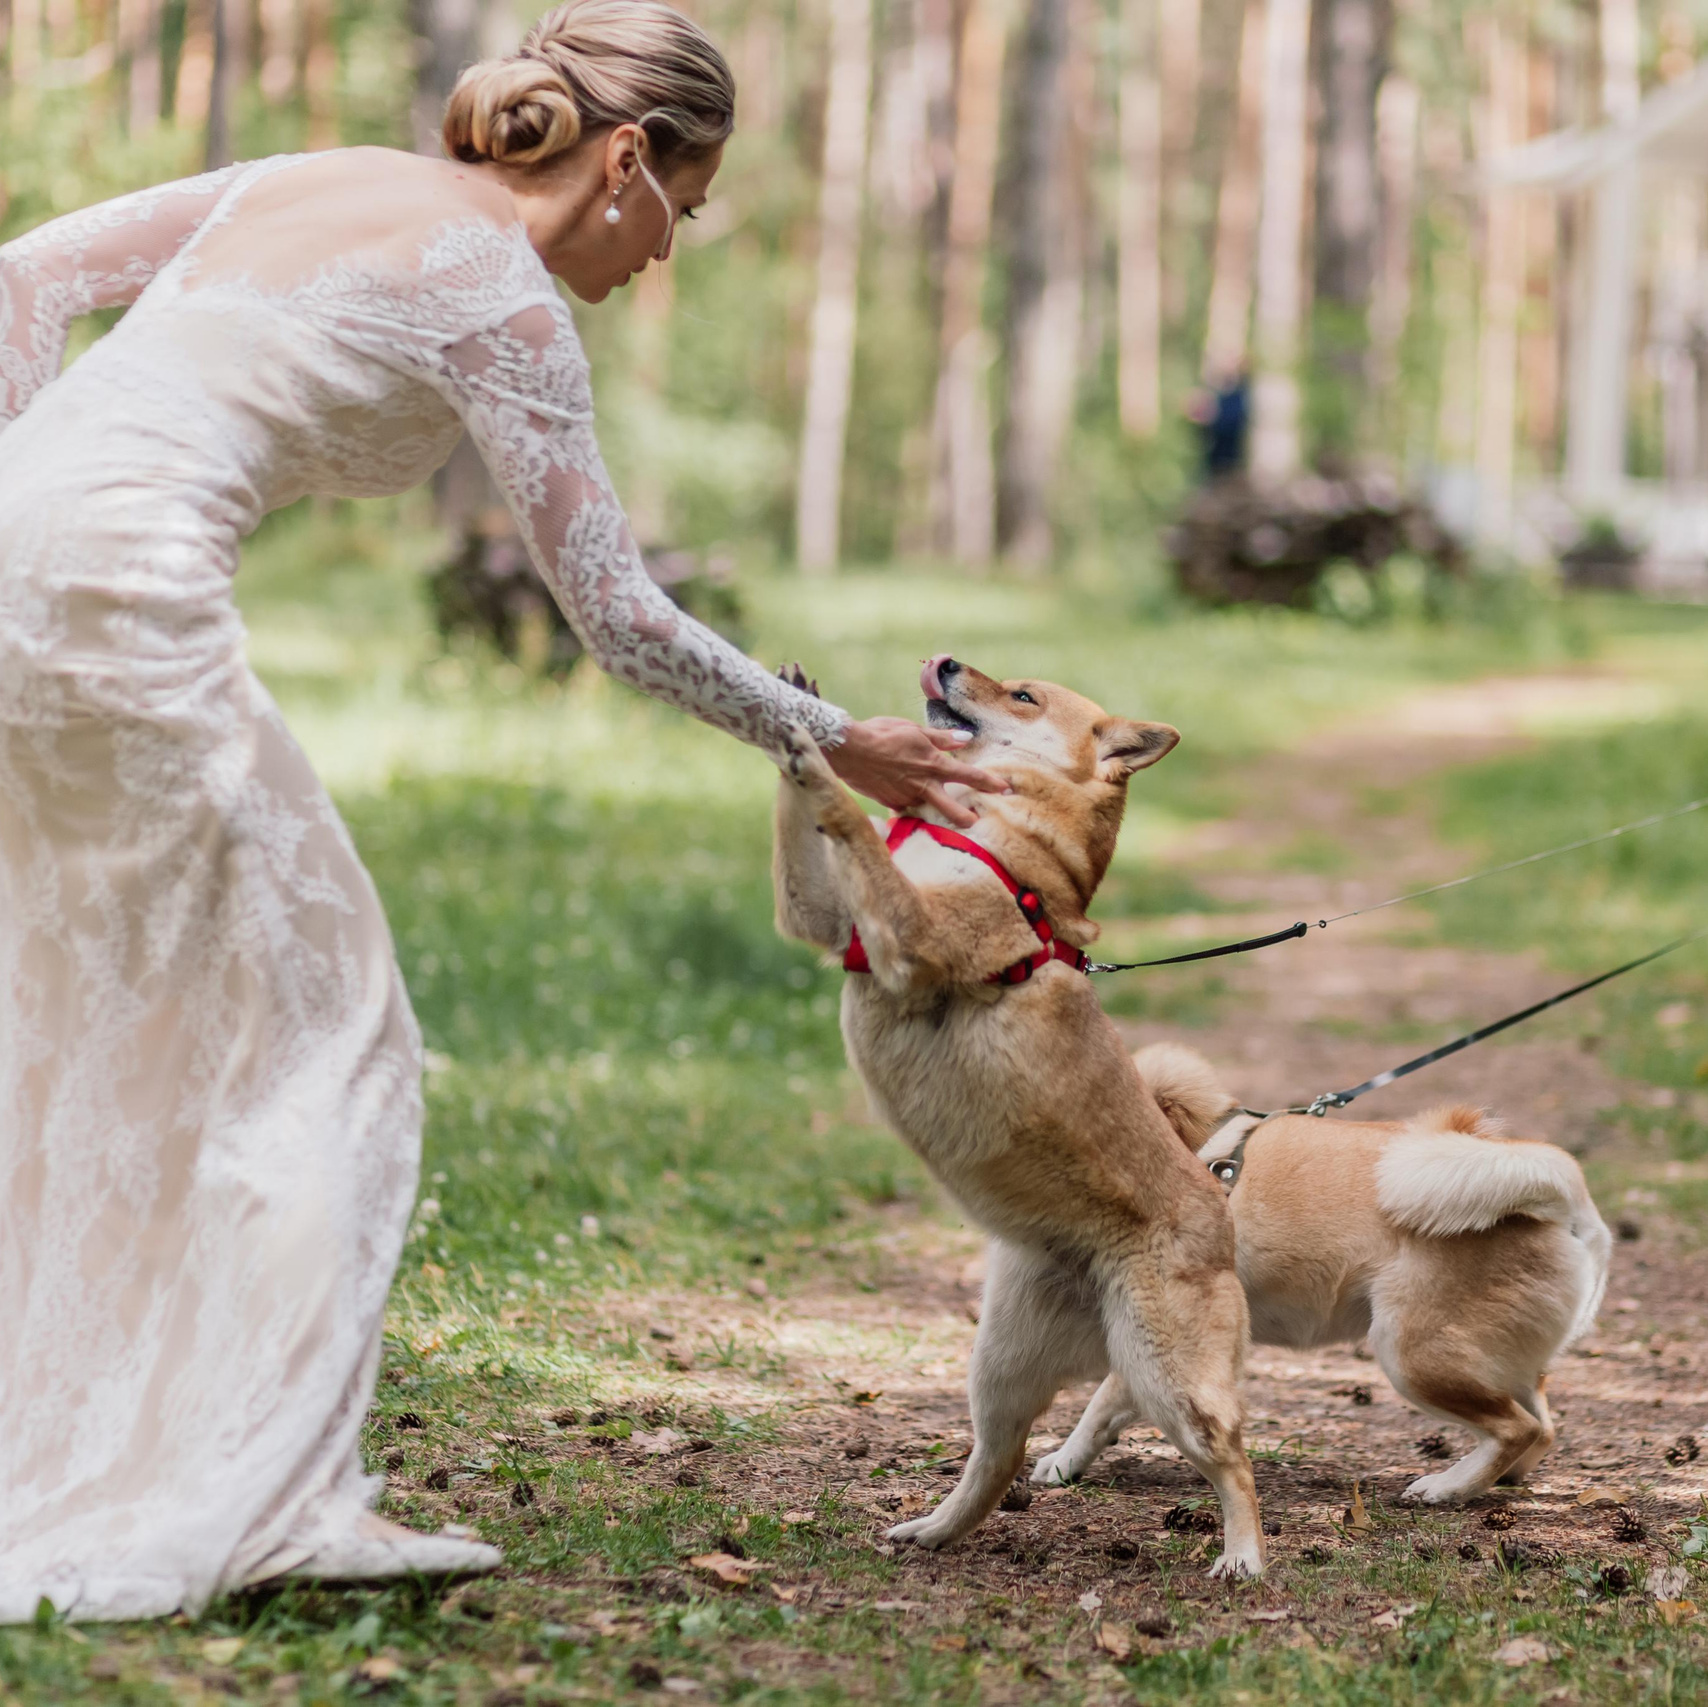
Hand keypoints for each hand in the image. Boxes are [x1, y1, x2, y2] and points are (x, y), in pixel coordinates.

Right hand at [826, 716, 1009, 827]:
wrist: (849, 749)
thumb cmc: (882, 733)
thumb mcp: (914, 730)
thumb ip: (941, 738)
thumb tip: (965, 739)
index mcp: (933, 764)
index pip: (969, 775)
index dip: (990, 782)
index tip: (1005, 788)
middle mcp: (923, 785)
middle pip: (952, 809)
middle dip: (966, 818)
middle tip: (976, 821)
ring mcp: (906, 798)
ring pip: (925, 806)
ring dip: (929, 804)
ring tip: (925, 796)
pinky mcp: (889, 803)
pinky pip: (903, 805)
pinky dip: (904, 799)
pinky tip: (898, 790)